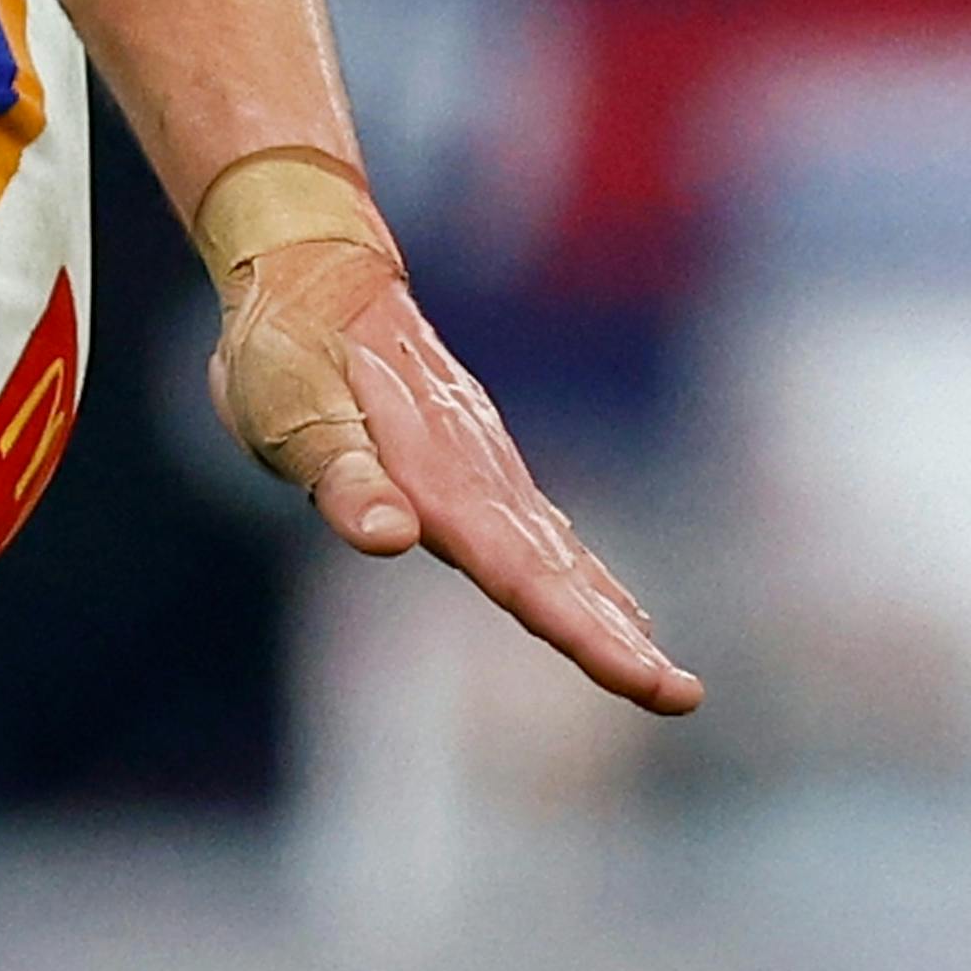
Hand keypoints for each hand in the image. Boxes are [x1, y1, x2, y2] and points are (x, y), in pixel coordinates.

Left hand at [213, 227, 702, 718]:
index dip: (584, 634)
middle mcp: (479, 478)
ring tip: (663, 677)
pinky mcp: (476, 465)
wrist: (314, 272)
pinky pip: (543, 535)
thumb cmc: (288, 351)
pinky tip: (614, 606)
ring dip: (611, 617)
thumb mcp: (293, 418)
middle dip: (617, 641)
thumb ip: (345, 480)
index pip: (523, 577)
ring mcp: (486, 470)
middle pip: (558, 576)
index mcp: (440, 482)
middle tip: (682, 697)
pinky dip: (584, 577)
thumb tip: (390, 537)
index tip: (647, 679)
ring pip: (562, 558)